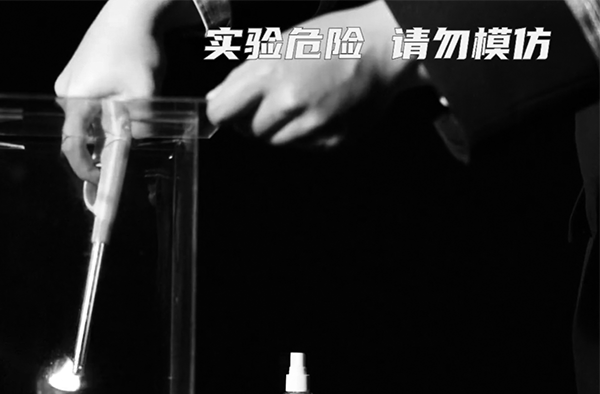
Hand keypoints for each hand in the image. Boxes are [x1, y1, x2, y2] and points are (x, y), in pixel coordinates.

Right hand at [55, 0, 198, 183]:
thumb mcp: (143, 94)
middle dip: (104, 140)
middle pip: (82, 131)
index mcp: (76, 98)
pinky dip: (107, 105)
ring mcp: (70, 79)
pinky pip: (90, 100)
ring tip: (134, 102)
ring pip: (89, 116)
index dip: (84, 168)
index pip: (72, 145)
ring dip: (109, 120)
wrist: (132, 11)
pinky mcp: (78, 71)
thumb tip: (132, 148)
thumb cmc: (136, 49)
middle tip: (130, 138)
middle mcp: (65, 91)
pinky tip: (125, 90)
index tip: (100, 181)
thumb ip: (136, 127)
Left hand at [206, 0, 430, 148]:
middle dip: (254, 118)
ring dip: (279, 128)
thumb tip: (216, 99)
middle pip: (247, 131)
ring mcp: (311, 126)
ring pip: (273, 142)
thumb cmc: (333, 38)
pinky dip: (304, 134)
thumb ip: (244, 74)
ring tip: (301, 102)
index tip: (232, 107)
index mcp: (269, 73)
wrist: (385, 49)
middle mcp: (288, 103)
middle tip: (274, 99)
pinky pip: (301, 147)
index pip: (220, 112)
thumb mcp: (280, 43)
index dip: (224, 110)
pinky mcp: (330, 141)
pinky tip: (319, 110)